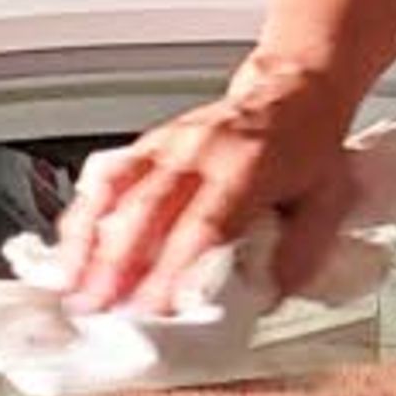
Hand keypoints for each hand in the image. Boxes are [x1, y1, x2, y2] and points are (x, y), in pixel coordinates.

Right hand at [55, 69, 359, 315]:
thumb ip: (298, 253)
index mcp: (248, 166)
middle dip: (117, 262)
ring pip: (117, 190)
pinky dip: (83, 213)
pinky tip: (68, 246)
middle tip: (98, 306)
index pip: (204, 224)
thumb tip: (266, 297)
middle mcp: (201, 151)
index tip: (156, 305)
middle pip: (148, 209)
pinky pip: (108, 177)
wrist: (295, 90)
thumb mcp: (327, 202)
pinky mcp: (150, 145)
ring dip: (88, 241)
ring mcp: (170, 145)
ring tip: (71, 284)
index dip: (175, 267)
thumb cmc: (308, 147)